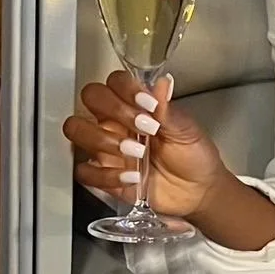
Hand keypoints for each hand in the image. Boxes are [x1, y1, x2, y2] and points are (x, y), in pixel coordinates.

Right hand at [64, 72, 225, 219]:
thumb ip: (169, 110)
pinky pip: (83, 171)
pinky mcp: (103, 176)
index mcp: (135, 105)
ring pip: (77, 130)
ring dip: (105, 141)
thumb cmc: (193, 157)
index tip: (148, 104)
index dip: (126, 89)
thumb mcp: (187, 131)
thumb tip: (162, 84)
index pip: (115, 82)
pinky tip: (132, 177)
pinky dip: (106, 175)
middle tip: (143, 128)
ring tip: (137, 153)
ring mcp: (106, 148)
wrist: (198, 191)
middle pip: (90, 97)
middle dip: (114, 110)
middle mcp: (115, 122)